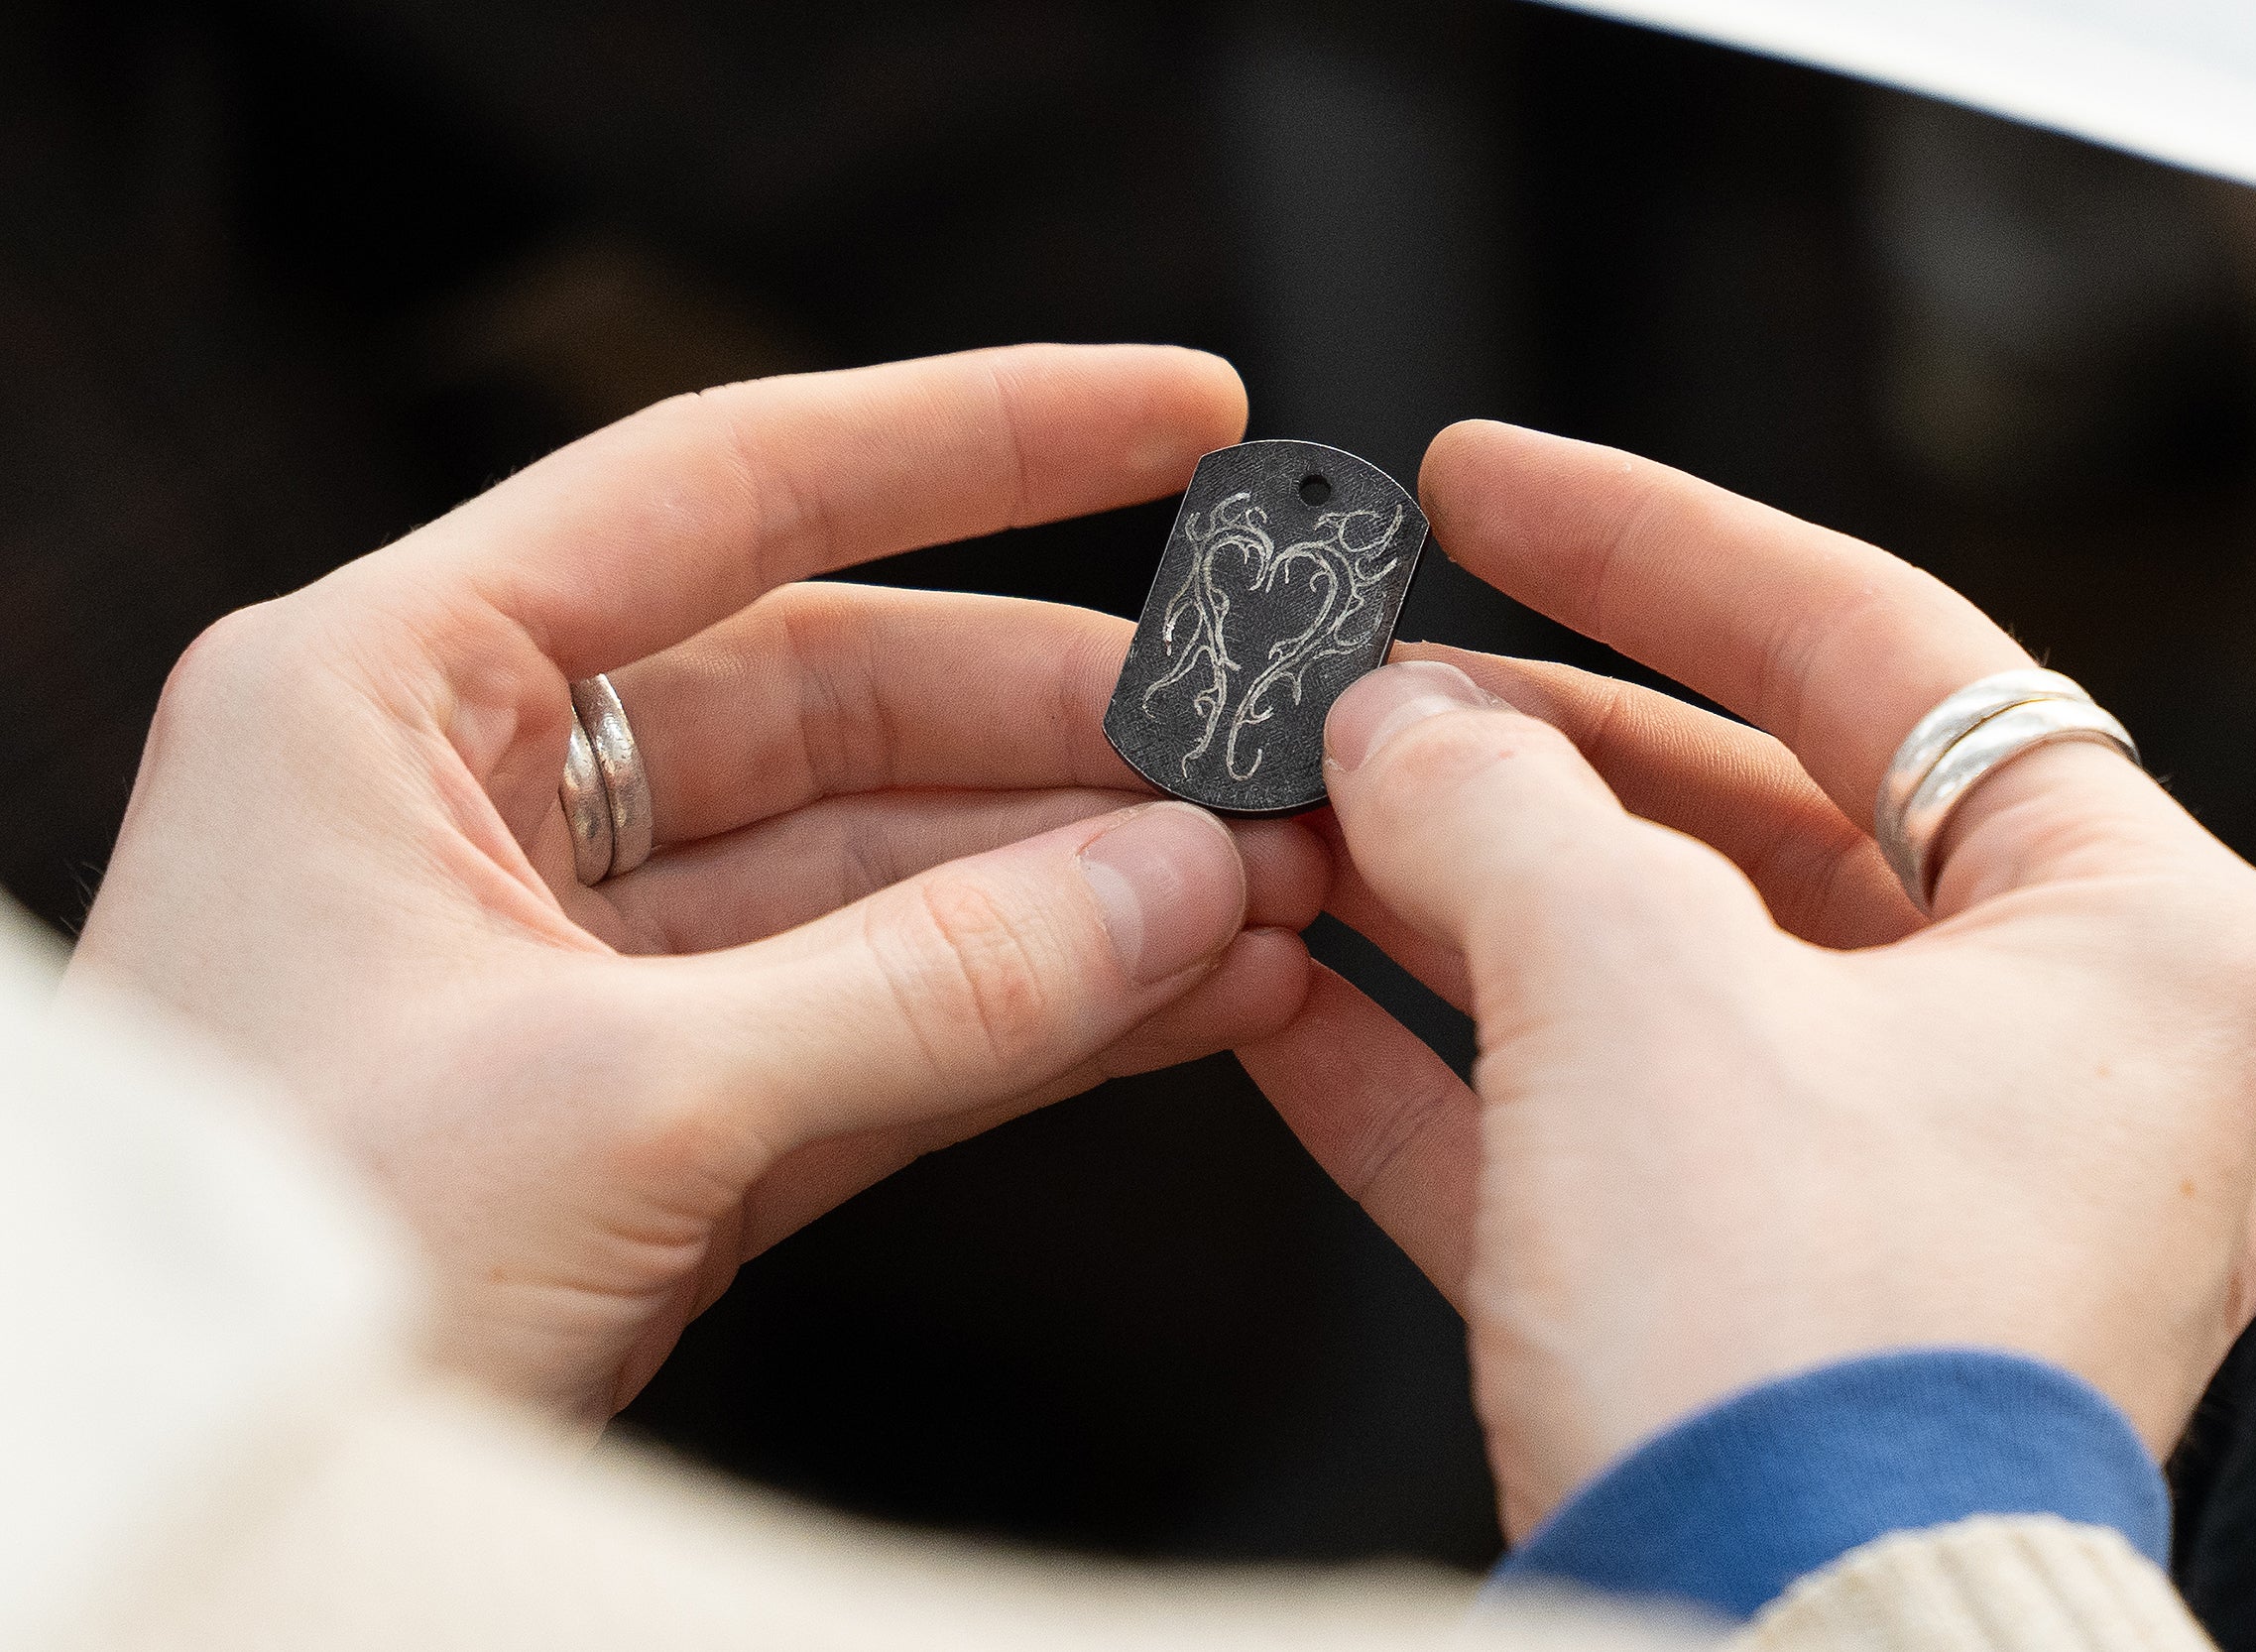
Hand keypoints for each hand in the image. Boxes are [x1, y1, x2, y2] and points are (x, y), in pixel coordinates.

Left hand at [69, 345, 1328, 1418]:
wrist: (208, 1553)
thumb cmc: (272, 1300)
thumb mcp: (614, 1108)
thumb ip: (925, 987)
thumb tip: (1176, 886)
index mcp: (382, 695)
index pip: (725, 486)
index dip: (973, 436)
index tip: (1174, 418)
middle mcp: (469, 802)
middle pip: (833, 696)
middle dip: (1061, 729)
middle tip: (1258, 750)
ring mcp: (563, 970)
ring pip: (872, 874)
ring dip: (1072, 886)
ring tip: (1263, 886)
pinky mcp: (635, 1118)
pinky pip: (868, 1022)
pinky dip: (1021, 1016)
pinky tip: (1177, 997)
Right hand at [1241, 421, 2255, 1533]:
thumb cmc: (1808, 1359)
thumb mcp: (1631, 993)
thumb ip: (1496, 806)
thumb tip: (1390, 723)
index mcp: (2124, 937)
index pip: (1877, 649)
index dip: (1653, 543)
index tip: (1490, 486)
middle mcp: (2049, 1067)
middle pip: (1744, 820)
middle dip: (1519, 753)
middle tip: (1357, 691)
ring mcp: (1906, 1204)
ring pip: (1652, 985)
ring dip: (1457, 904)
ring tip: (1295, 825)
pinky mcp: (1770, 1320)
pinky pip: (1593, 1142)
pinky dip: (1443, 1073)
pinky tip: (1284, 1004)